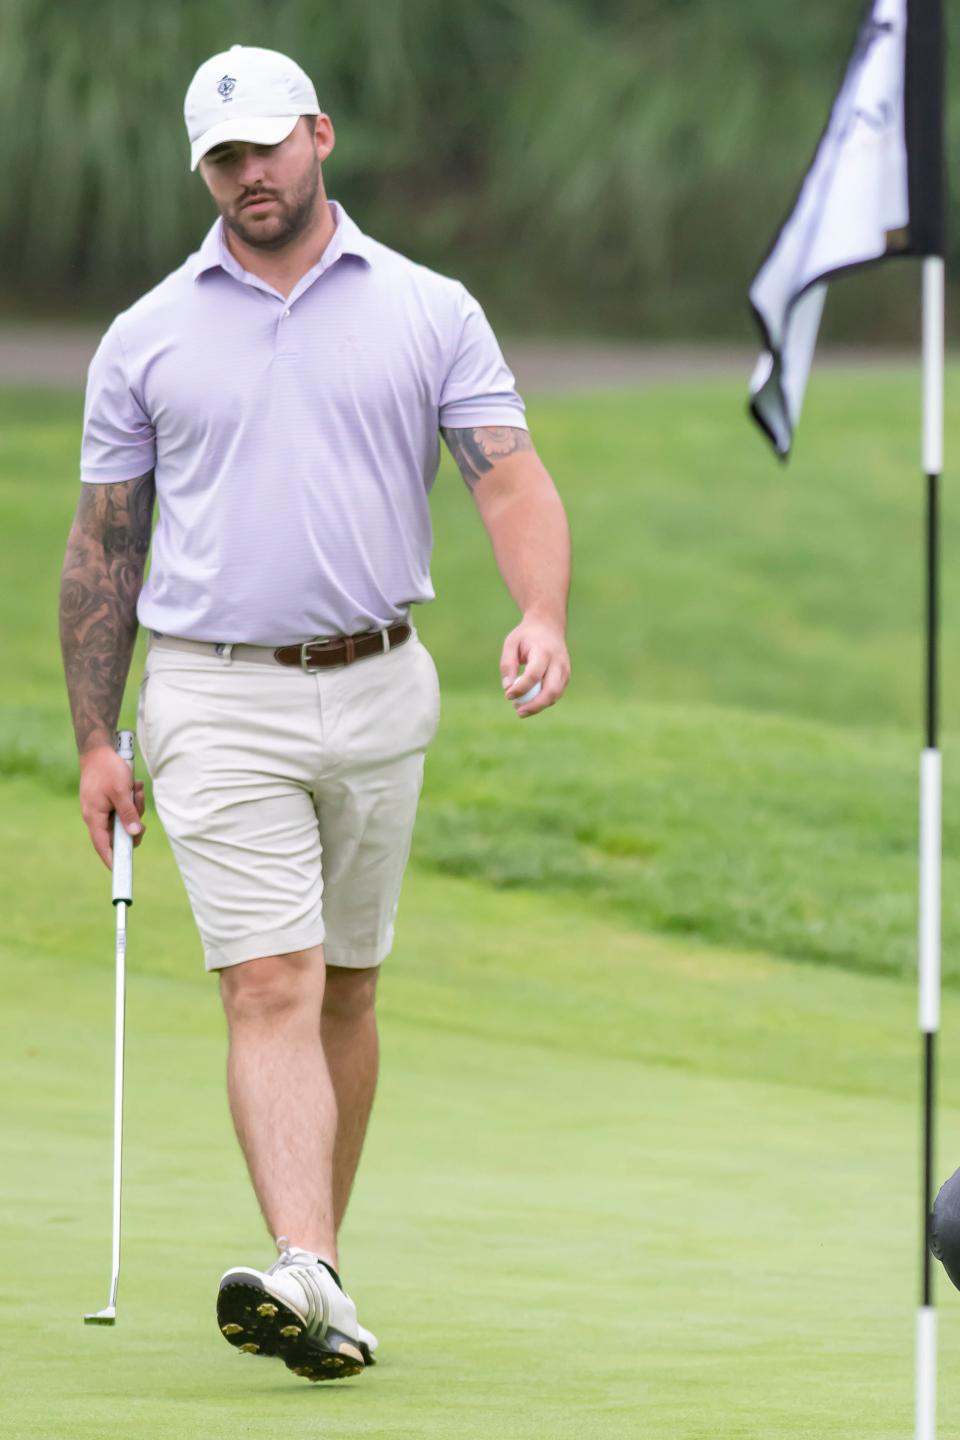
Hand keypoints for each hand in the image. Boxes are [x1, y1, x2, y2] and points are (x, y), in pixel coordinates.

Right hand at [79, 744, 145, 869]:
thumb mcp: (121, 792)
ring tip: (136, 789)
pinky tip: (135, 785)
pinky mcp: (109, 801)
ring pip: (125, 820)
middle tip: (138, 807)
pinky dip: (133, 800)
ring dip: (136, 807)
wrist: (98, 748)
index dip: (113, 860)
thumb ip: (128, 814)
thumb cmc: (107, 769)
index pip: (103, 846)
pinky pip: (125, 808)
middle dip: (134, 824)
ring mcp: (102, 809)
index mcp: (94, 817)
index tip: (122, 872)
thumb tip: (134, 834)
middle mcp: (96, 816)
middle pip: (119, 834)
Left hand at [500, 615, 570, 717]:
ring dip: (539, 706)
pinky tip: (530, 701)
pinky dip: (544, 701)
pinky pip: (557, 693)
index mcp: (543, 651)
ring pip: (556, 695)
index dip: (521, 688)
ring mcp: (565, 669)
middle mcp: (558, 661)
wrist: (549, 625)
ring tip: (521, 709)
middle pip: (550, 690)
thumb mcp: (511, 643)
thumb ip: (507, 664)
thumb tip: (507, 687)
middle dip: (534, 705)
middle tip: (518, 712)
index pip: (534, 675)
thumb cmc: (526, 636)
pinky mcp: (567, 675)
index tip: (508, 695)